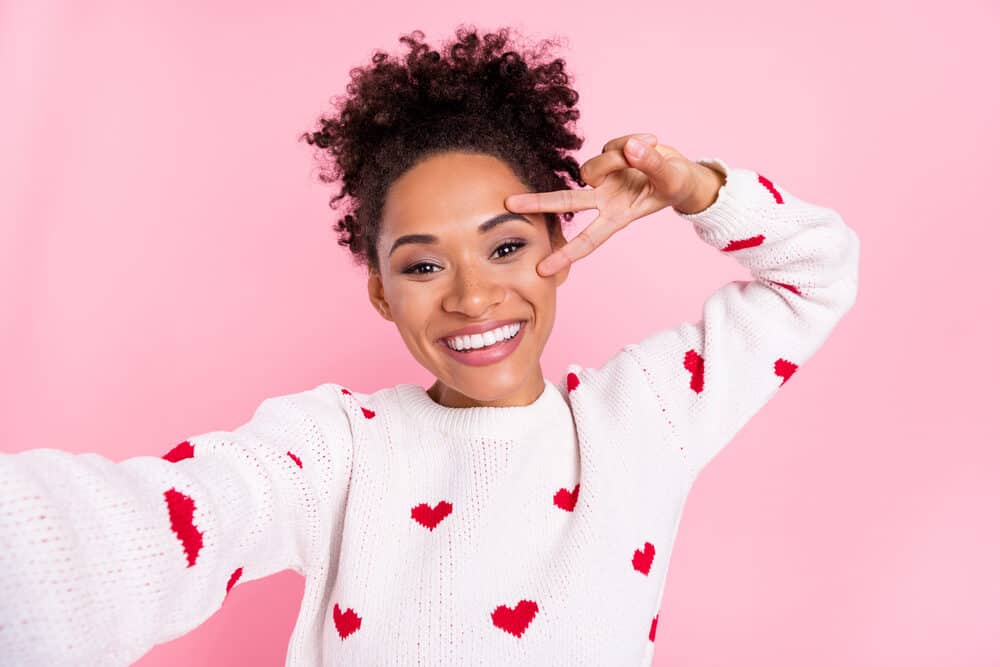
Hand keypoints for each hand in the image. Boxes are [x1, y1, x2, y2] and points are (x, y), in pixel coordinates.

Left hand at [504, 133, 720, 275]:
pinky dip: (627, 143)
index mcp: (619, 216)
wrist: (684, 173)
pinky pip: (610, 145)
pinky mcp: (609, 157)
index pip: (588, 239)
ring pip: (592, 166)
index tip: (541, 269)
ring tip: (646, 151)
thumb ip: (651, 163)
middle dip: (538, 203)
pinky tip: (644, 145)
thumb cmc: (678, 184)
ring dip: (616, 157)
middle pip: (566, 201)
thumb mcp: (671, 177)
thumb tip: (630, 147)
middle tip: (509, 203)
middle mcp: (605, 199)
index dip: (565, 255)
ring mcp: (605, 179)